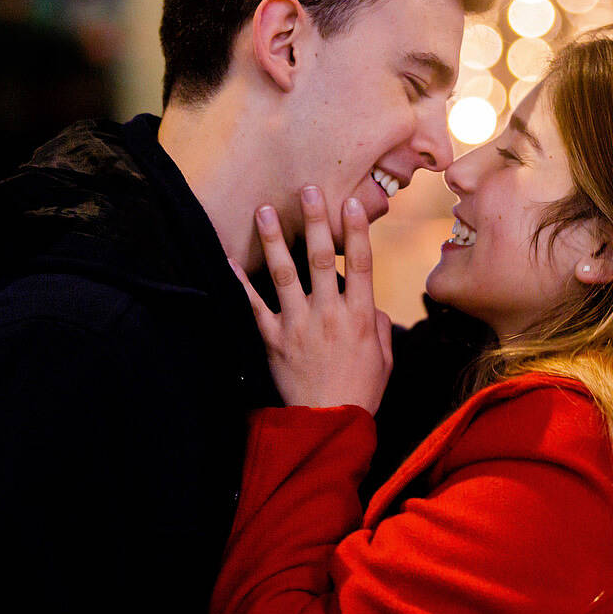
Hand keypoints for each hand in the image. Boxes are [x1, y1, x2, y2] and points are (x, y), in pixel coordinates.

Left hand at [230, 187, 392, 411]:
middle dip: (315, 221)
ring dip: (274, 240)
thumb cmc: (361, 391)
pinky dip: (239, 282)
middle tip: (308, 190)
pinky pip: (254, 306)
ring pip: (284, 274)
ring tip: (264, 210)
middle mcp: (328, 314)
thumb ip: (379, 325)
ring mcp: (298, 325)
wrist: (328, 423)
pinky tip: (228, 259)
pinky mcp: (273, 340)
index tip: (351, 203)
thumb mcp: (384, 358)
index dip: (357, 232)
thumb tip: (372, 305)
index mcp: (360, 317)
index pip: (361, 265)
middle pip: (321, 259)